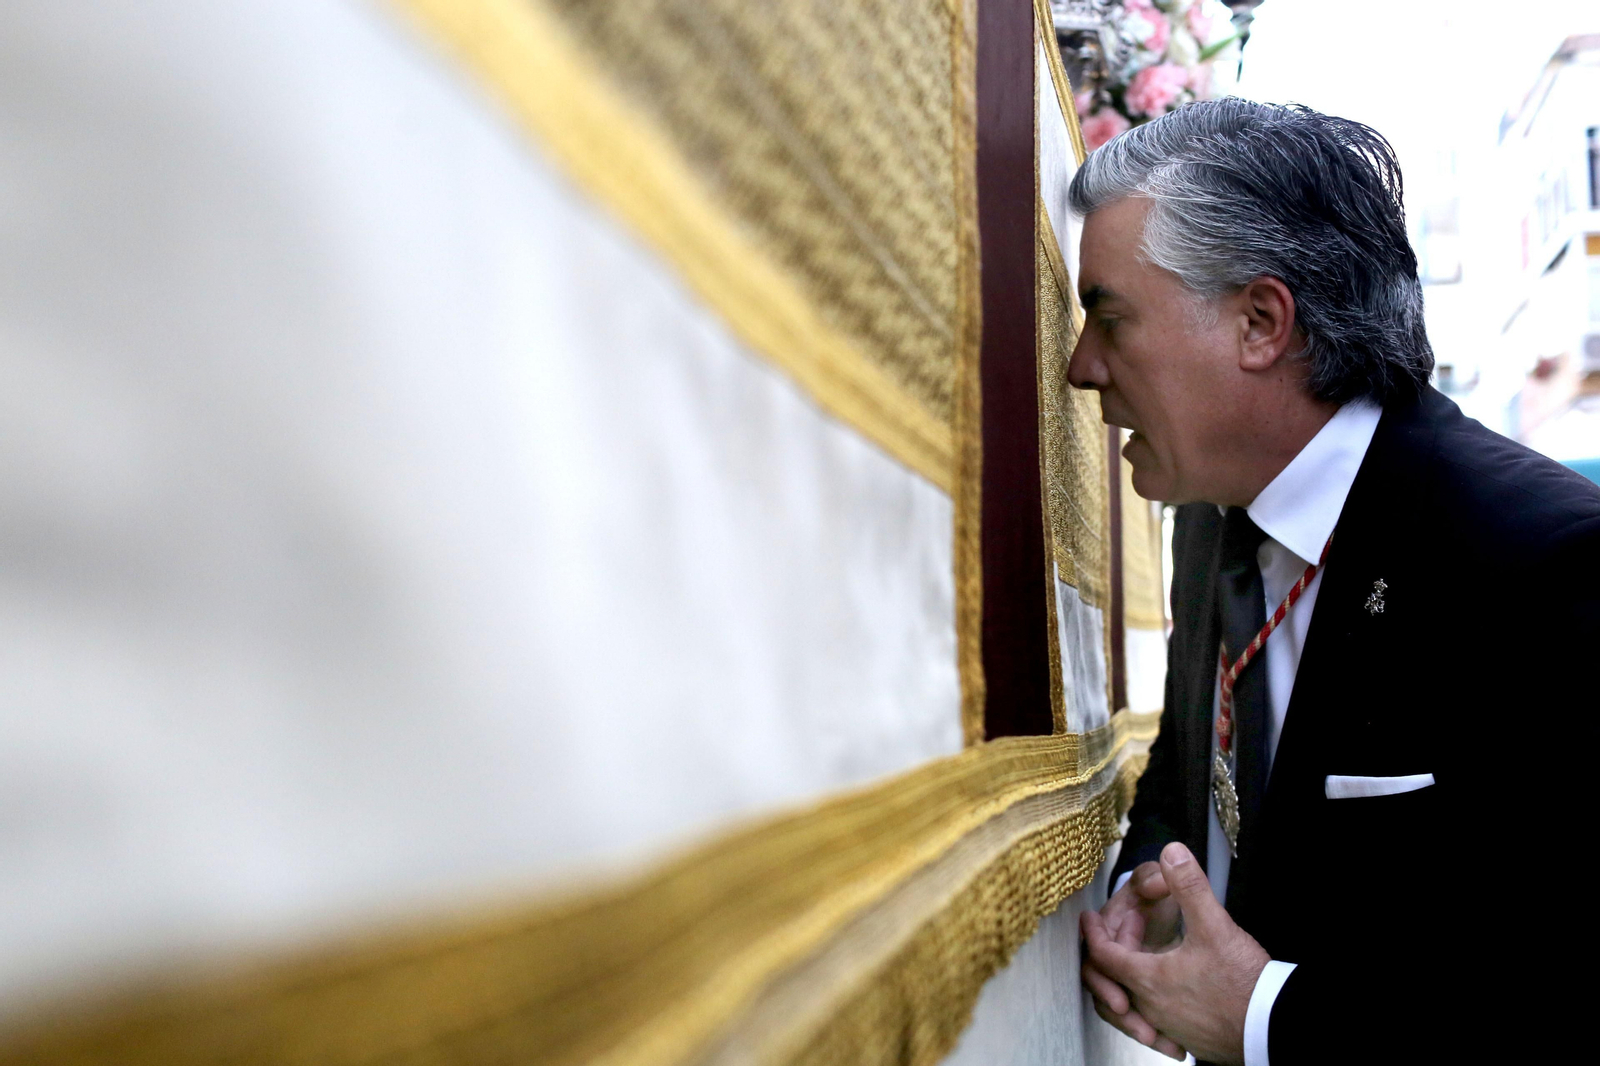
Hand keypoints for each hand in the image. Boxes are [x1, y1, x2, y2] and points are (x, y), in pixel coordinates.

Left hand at [1084, 842, 1269, 1065]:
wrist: (1274, 1027)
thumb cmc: (1243, 982)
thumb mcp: (1214, 926)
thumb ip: (1189, 887)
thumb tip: (1171, 853)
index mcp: (1149, 979)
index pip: (1104, 956)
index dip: (1094, 934)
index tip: (1088, 919)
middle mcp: (1152, 1008)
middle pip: (1115, 979)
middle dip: (1115, 949)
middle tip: (1129, 924)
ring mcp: (1170, 1027)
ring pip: (1135, 1001)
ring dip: (1135, 974)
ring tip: (1152, 953)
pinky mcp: (1189, 1038)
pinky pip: (1157, 1020)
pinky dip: (1155, 998)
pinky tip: (1176, 984)